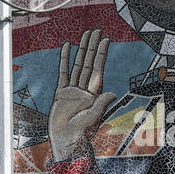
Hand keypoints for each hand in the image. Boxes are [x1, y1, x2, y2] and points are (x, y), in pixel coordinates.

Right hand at [48, 30, 116, 161]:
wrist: (65, 142)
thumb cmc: (80, 134)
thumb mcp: (91, 118)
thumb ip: (100, 105)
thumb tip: (112, 93)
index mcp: (94, 94)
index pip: (98, 69)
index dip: (101, 54)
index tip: (105, 40)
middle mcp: (85, 89)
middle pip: (89, 63)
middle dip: (92, 47)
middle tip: (96, 31)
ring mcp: (73, 90)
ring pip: (77, 65)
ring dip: (81, 50)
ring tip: (84, 35)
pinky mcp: (61, 93)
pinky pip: (63, 72)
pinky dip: (64, 59)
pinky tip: (66, 48)